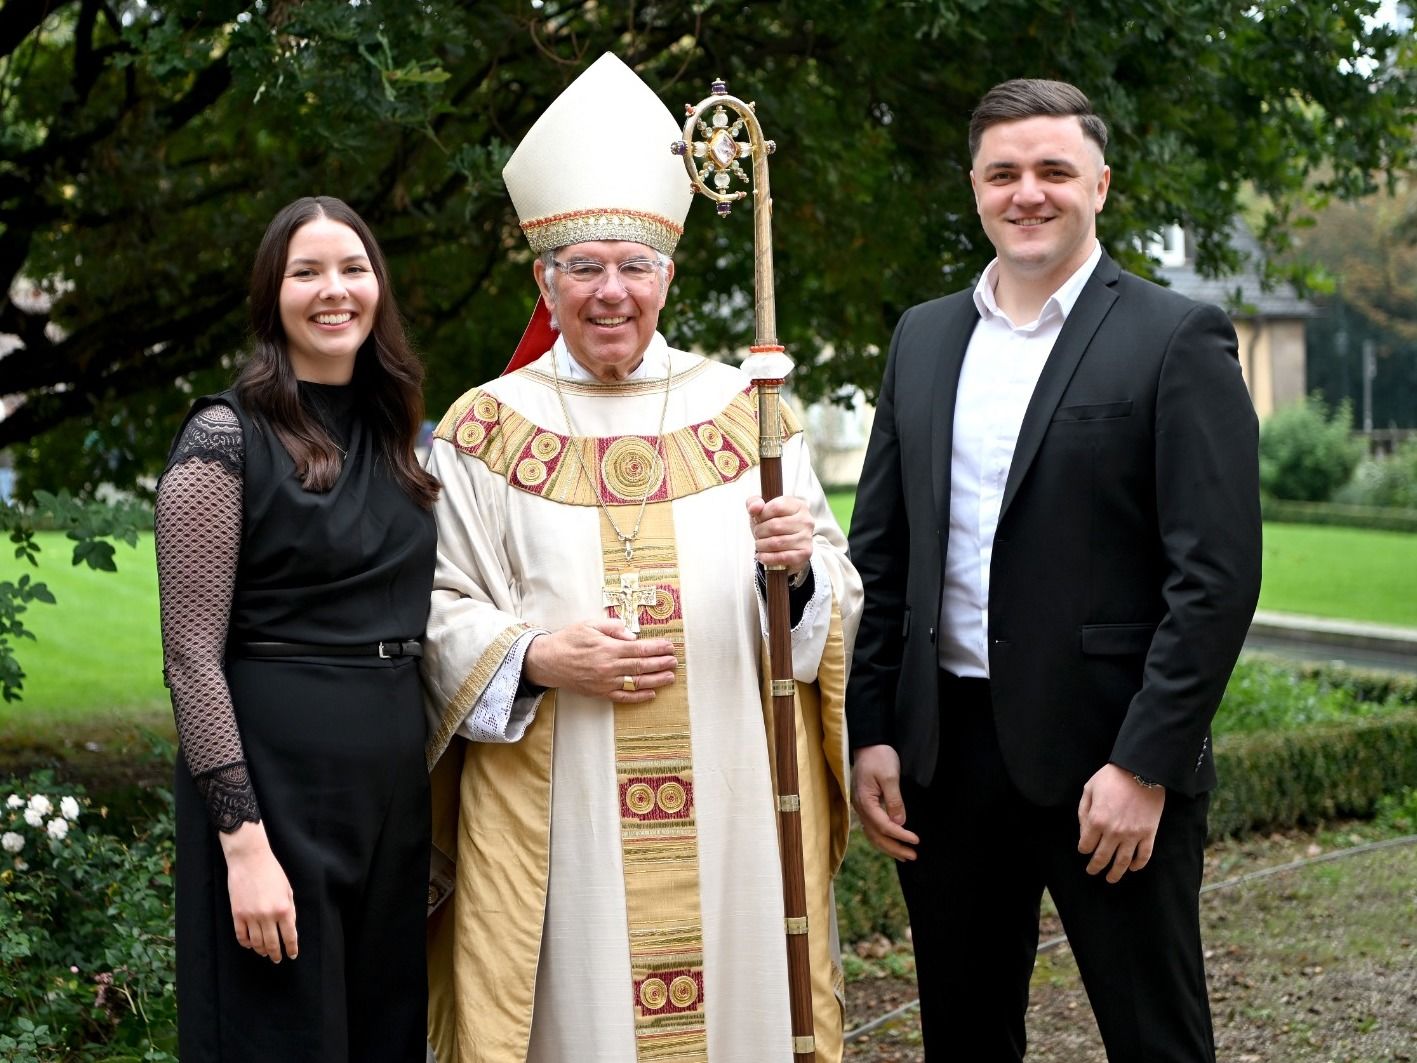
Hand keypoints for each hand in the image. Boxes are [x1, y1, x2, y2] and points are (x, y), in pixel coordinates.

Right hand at [219, 821, 297, 962]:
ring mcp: (251, 916)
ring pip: (256, 942)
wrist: (250, 859)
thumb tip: (289, 928)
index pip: (289, 936)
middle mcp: (268, 915)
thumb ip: (289, 909)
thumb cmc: (272, 872)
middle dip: (276, 953)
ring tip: (265, 953)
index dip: (291, 948)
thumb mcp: (287, 890)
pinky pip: (241, 935)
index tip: (292, 955)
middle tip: (278, 959)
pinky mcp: (237, 914)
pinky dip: (246, 943)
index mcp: (284, 908)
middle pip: (272, 943)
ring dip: (261, 950)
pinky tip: (250, 945)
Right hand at [523, 619, 677, 701]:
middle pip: (642, 666)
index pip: (639, 648)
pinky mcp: (600, 693)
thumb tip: (633, 635)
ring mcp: (605, 682)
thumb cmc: (568, 640)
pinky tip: (651, 693)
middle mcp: (609, 667)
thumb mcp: (589, 625)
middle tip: (674, 661)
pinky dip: (638, 697)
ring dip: (656, 680)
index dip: (657, 648)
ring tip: (670, 677)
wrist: (547, 662)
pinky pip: (623, 697)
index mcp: (608, 648)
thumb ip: (613, 628)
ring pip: (636, 683)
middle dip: (661, 663)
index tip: (669, 646)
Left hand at [746, 495, 812, 579]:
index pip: (776, 507)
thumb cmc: (774, 524)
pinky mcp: (804, 553)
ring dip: (761, 545)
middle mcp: (805, 520)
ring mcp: (806, 537)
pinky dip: (767, 558)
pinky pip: (782, 557)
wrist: (785, 545)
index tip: (759, 520)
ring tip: (759, 545)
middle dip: (759, 531)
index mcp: (797, 505)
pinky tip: (761, 556)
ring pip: (776, 543)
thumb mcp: (762, 510)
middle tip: (758, 534)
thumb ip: (754, 502)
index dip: (762, 515)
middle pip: (775, 526)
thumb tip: (754, 507)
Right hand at [851, 744, 918, 860]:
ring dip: (888, 847)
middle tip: (912, 856)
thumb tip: (900, 822)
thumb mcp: (890, 776)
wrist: (869, 744)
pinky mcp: (865, 805)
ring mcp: (861, 807)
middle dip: (894, 847)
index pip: (883, 825)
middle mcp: (860, 807)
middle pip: (876, 835)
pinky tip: (892, 842)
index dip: (900, 835)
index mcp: (865, 801)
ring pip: (872, 834)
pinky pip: (872, 827)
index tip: (916, 840)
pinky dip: (882, 838)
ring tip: (904, 856)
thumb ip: (894, 801)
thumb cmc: (879, 757)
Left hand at [1077, 763, 1165, 883]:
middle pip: (1102, 857)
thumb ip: (1083, 811)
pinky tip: (1132, 868)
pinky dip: (1138, 864)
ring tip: (1111, 879)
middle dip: (1095, 867)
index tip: (1084, 849)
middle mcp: (1113, 832)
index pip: (1086, 845)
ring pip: (1122, 862)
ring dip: (1115, 873)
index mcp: (1096, 820)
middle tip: (1092, 872)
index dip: (1083, 849)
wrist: (1141, 770)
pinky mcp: (1149, 834)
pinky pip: (1144, 855)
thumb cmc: (1112, 777)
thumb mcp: (1089, 789)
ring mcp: (1132, 835)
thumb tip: (1084, 831)